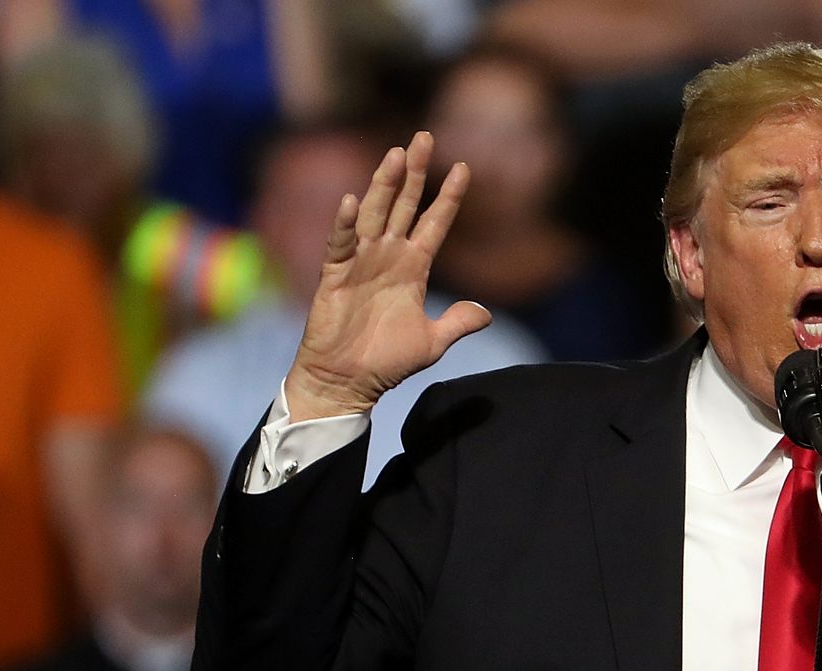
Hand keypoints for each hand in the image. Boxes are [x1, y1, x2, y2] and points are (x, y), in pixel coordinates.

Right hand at [285, 131, 491, 419]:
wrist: (348, 382)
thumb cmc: (386, 362)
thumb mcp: (432, 342)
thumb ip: (458, 323)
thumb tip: (486, 313)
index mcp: (413, 268)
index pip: (434, 223)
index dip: (449, 197)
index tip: (465, 167)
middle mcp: (388, 257)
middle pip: (403, 204)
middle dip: (414, 172)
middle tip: (424, 137)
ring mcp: (361, 262)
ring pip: (374, 213)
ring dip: (383, 184)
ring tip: (396, 154)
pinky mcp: (335, 275)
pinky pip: (340, 244)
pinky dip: (345, 224)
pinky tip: (352, 201)